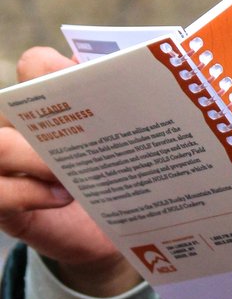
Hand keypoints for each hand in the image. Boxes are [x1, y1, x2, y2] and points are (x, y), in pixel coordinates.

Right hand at [0, 47, 140, 295]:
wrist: (115, 233)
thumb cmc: (122, 176)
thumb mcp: (129, 140)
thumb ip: (130, 106)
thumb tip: (149, 70)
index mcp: (52, 102)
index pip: (37, 66)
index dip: (55, 67)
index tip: (88, 83)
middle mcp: (22, 126)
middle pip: (14, 100)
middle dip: (50, 111)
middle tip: (88, 132)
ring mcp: (7, 164)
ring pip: (0, 145)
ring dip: (35, 156)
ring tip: (69, 175)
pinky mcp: (3, 203)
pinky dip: (27, 193)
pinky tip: (61, 198)